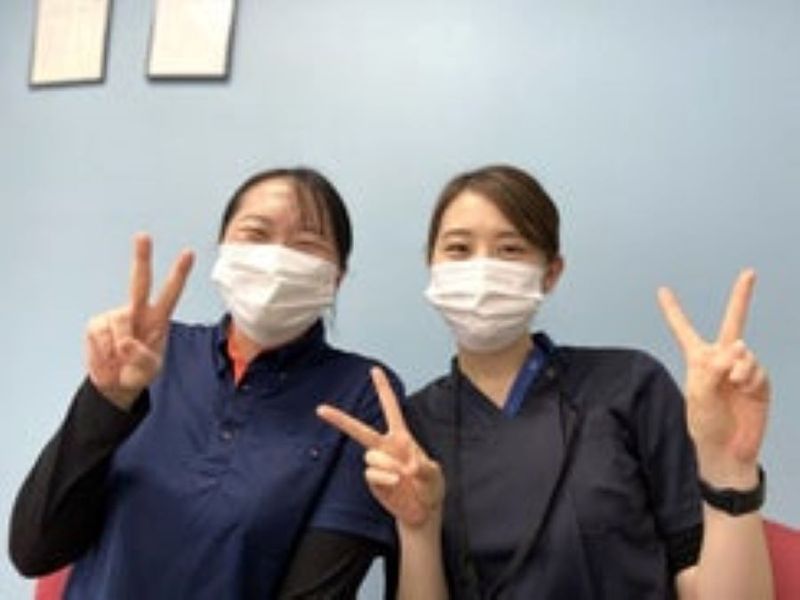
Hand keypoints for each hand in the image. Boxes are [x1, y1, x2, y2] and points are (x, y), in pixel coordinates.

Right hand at [85, 233, 193, 410]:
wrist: (115, 384)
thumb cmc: (138, 371)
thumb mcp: (149, 370)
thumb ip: (142, 357)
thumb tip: (125, 342)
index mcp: (158, 319)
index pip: (171, 293)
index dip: (179, 274)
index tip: (189, 253)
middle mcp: (137, 311)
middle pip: (139, 281)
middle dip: (141, 258)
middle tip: (143, 236)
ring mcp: (115, 316)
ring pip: (119, 324)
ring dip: (118, 349)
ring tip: (120, 359)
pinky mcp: (96, 325)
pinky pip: (100, 337)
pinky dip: (103, 353)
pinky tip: (107, 357)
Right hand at [317, 367, 444, 528]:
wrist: (422, 513)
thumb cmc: (430, 488)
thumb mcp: (435, 475)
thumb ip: (425, 468)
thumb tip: (409, 465)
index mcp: (402, 438)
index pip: (391, 409)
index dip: (383, 389)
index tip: (374, 370)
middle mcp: (386, 447)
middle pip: (360, 430)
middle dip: (340, 420)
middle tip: (320, 409)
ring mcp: (378, 464)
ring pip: (371, 455)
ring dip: (388, 465)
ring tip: (403, 477)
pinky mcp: (373, 481)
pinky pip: (373, 473)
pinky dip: (386, 478)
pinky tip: (397, 484)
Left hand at [658, 269, 769, 486]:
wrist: (727, 450)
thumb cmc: (704, 424)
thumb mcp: (698, 394)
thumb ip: (713, 368)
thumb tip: (737, 349)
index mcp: (697, 359)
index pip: (683, 329)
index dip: (673, 309)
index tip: (662, 289)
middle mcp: (719, 359)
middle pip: (732, 322)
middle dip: (742, 297)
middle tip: (749, 273)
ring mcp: (741, 369)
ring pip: (743, 351)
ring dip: (737, 367)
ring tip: (731, 385)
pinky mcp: (759, 381)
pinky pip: (755, 368)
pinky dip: (748, 377)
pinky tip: (743, 389)